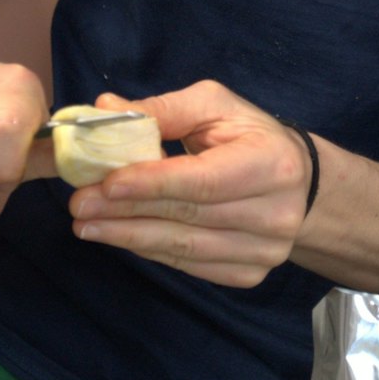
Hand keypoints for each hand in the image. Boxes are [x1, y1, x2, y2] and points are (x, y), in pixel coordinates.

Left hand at [67, 81, 315, 286]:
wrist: (300, 184)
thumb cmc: (249, 136)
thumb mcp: (215, 106)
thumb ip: (163, 109)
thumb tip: (105, 110)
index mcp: (272, 163)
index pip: (203, 180)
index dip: (152, 183)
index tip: (105, 184)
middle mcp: (276, 214)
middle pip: (188, 216)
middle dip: (126, 211)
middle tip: (79, 205)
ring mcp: (265, 251)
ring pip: (184, 247)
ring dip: (129, 236)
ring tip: (86, 225)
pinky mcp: (249, 273)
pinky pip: (189, 265)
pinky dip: (150, 250)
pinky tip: (120, 237)